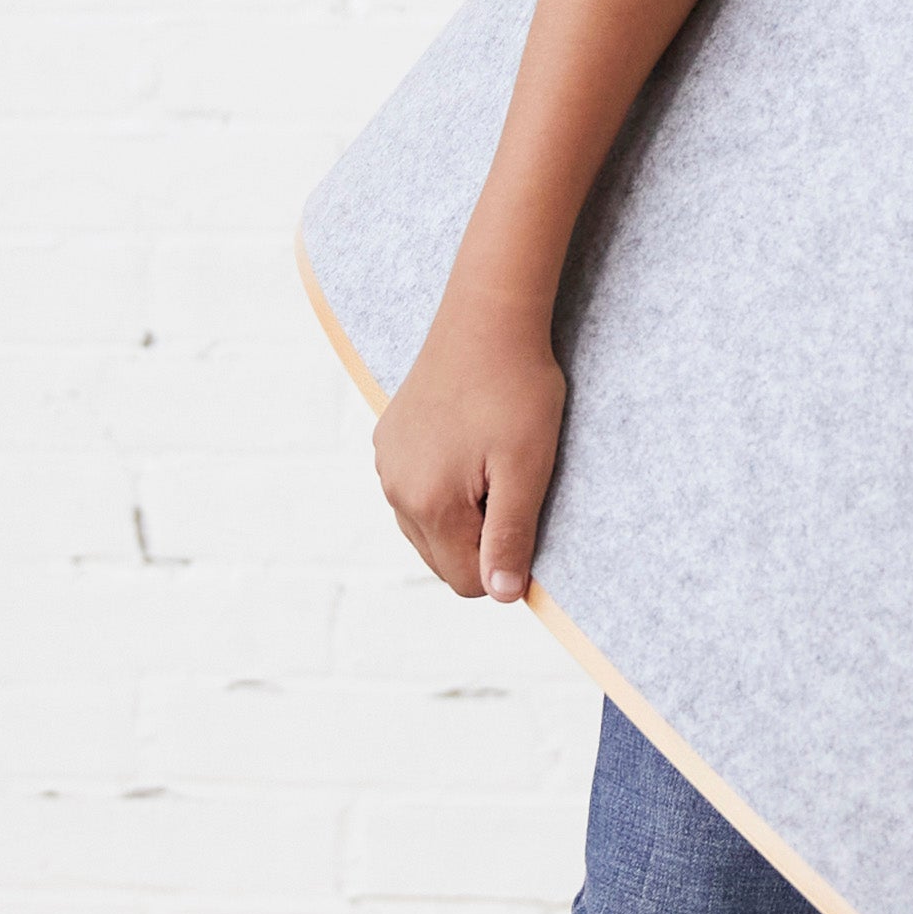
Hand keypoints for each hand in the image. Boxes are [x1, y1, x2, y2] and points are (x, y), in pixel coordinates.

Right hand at [374, 290, 567, 600]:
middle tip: (511, 485)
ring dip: (461, 515)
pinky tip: (469, 449)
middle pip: (443, 559)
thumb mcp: (527, 469)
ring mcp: (385, 464)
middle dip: (480, 539)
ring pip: (427, 527)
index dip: (504, 561)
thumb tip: (500, 596)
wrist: (486, 317)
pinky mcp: (387, 441)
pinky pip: (415, 492)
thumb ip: (510, 537)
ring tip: (491, 464)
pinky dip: (442, 488)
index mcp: (427, 504)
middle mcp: (394, 490)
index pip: (467, 580)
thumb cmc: (516, 391)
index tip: (525, 514)